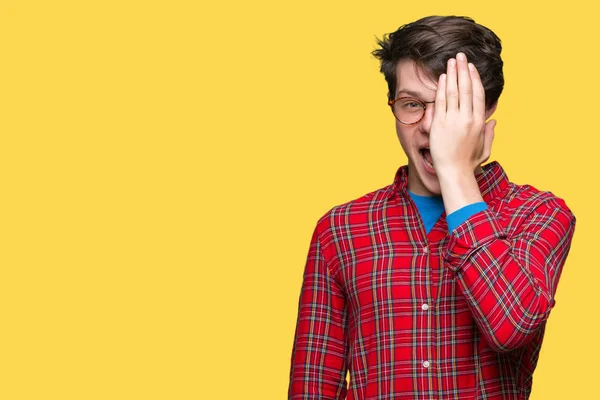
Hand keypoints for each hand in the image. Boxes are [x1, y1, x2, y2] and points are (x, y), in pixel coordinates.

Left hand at [429, 52, 495, 173]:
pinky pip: (441, 101)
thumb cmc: (468, 162)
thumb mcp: (484, 148)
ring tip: (451, 61)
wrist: (453, 171)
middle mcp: (467, 118)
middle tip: (460, 56)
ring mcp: (453, 120)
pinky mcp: (440, 123)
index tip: (471, 68)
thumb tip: (493, 120)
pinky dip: (441, 88)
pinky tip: (442, 77)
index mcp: (479, 121)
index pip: (477, 94)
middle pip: (466, 88)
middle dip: (463, 70)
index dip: (474, 79)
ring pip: (453, 91)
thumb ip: (489, 134)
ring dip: (452, 74)